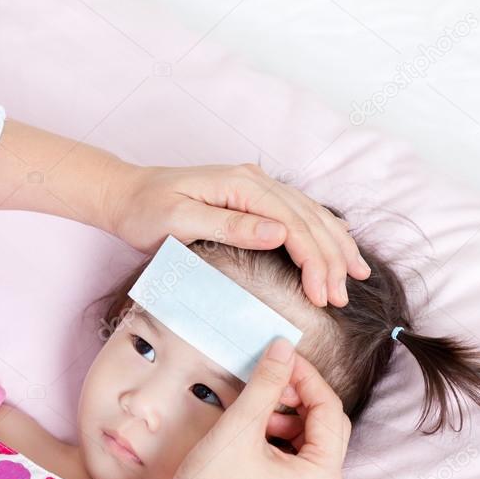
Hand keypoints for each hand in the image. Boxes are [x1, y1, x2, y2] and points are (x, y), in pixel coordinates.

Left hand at [103, 163, 371, 306]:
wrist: (125, 195)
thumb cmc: (145, 211)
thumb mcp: (181, 220)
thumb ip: (231, 225)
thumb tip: (280, 232)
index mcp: (241, 185)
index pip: (293, 224)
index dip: (313, 260)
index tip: (321, 295)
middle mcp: (255, 181)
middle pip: (309, 219)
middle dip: (331, 259)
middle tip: (339, 297)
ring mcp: (255, 187)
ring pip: (310, 215)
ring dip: (334, 246)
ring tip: (355, 275)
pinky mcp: (251, 197)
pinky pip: (297, 213)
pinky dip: (321, 232)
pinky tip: (336, 246)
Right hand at [148, 338, 349, 478]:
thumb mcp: (241, 427)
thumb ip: (267, 383)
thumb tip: (284, 348)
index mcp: (322, 478)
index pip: (329, 410)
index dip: (306, 377)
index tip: (282, 354)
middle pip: (326, 426)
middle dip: (300, 398)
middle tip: (271, 378)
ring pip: (311, 442)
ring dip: (288, 417)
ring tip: (257, 408)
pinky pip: (296, 460)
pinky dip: (280, 438)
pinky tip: (254, 430)